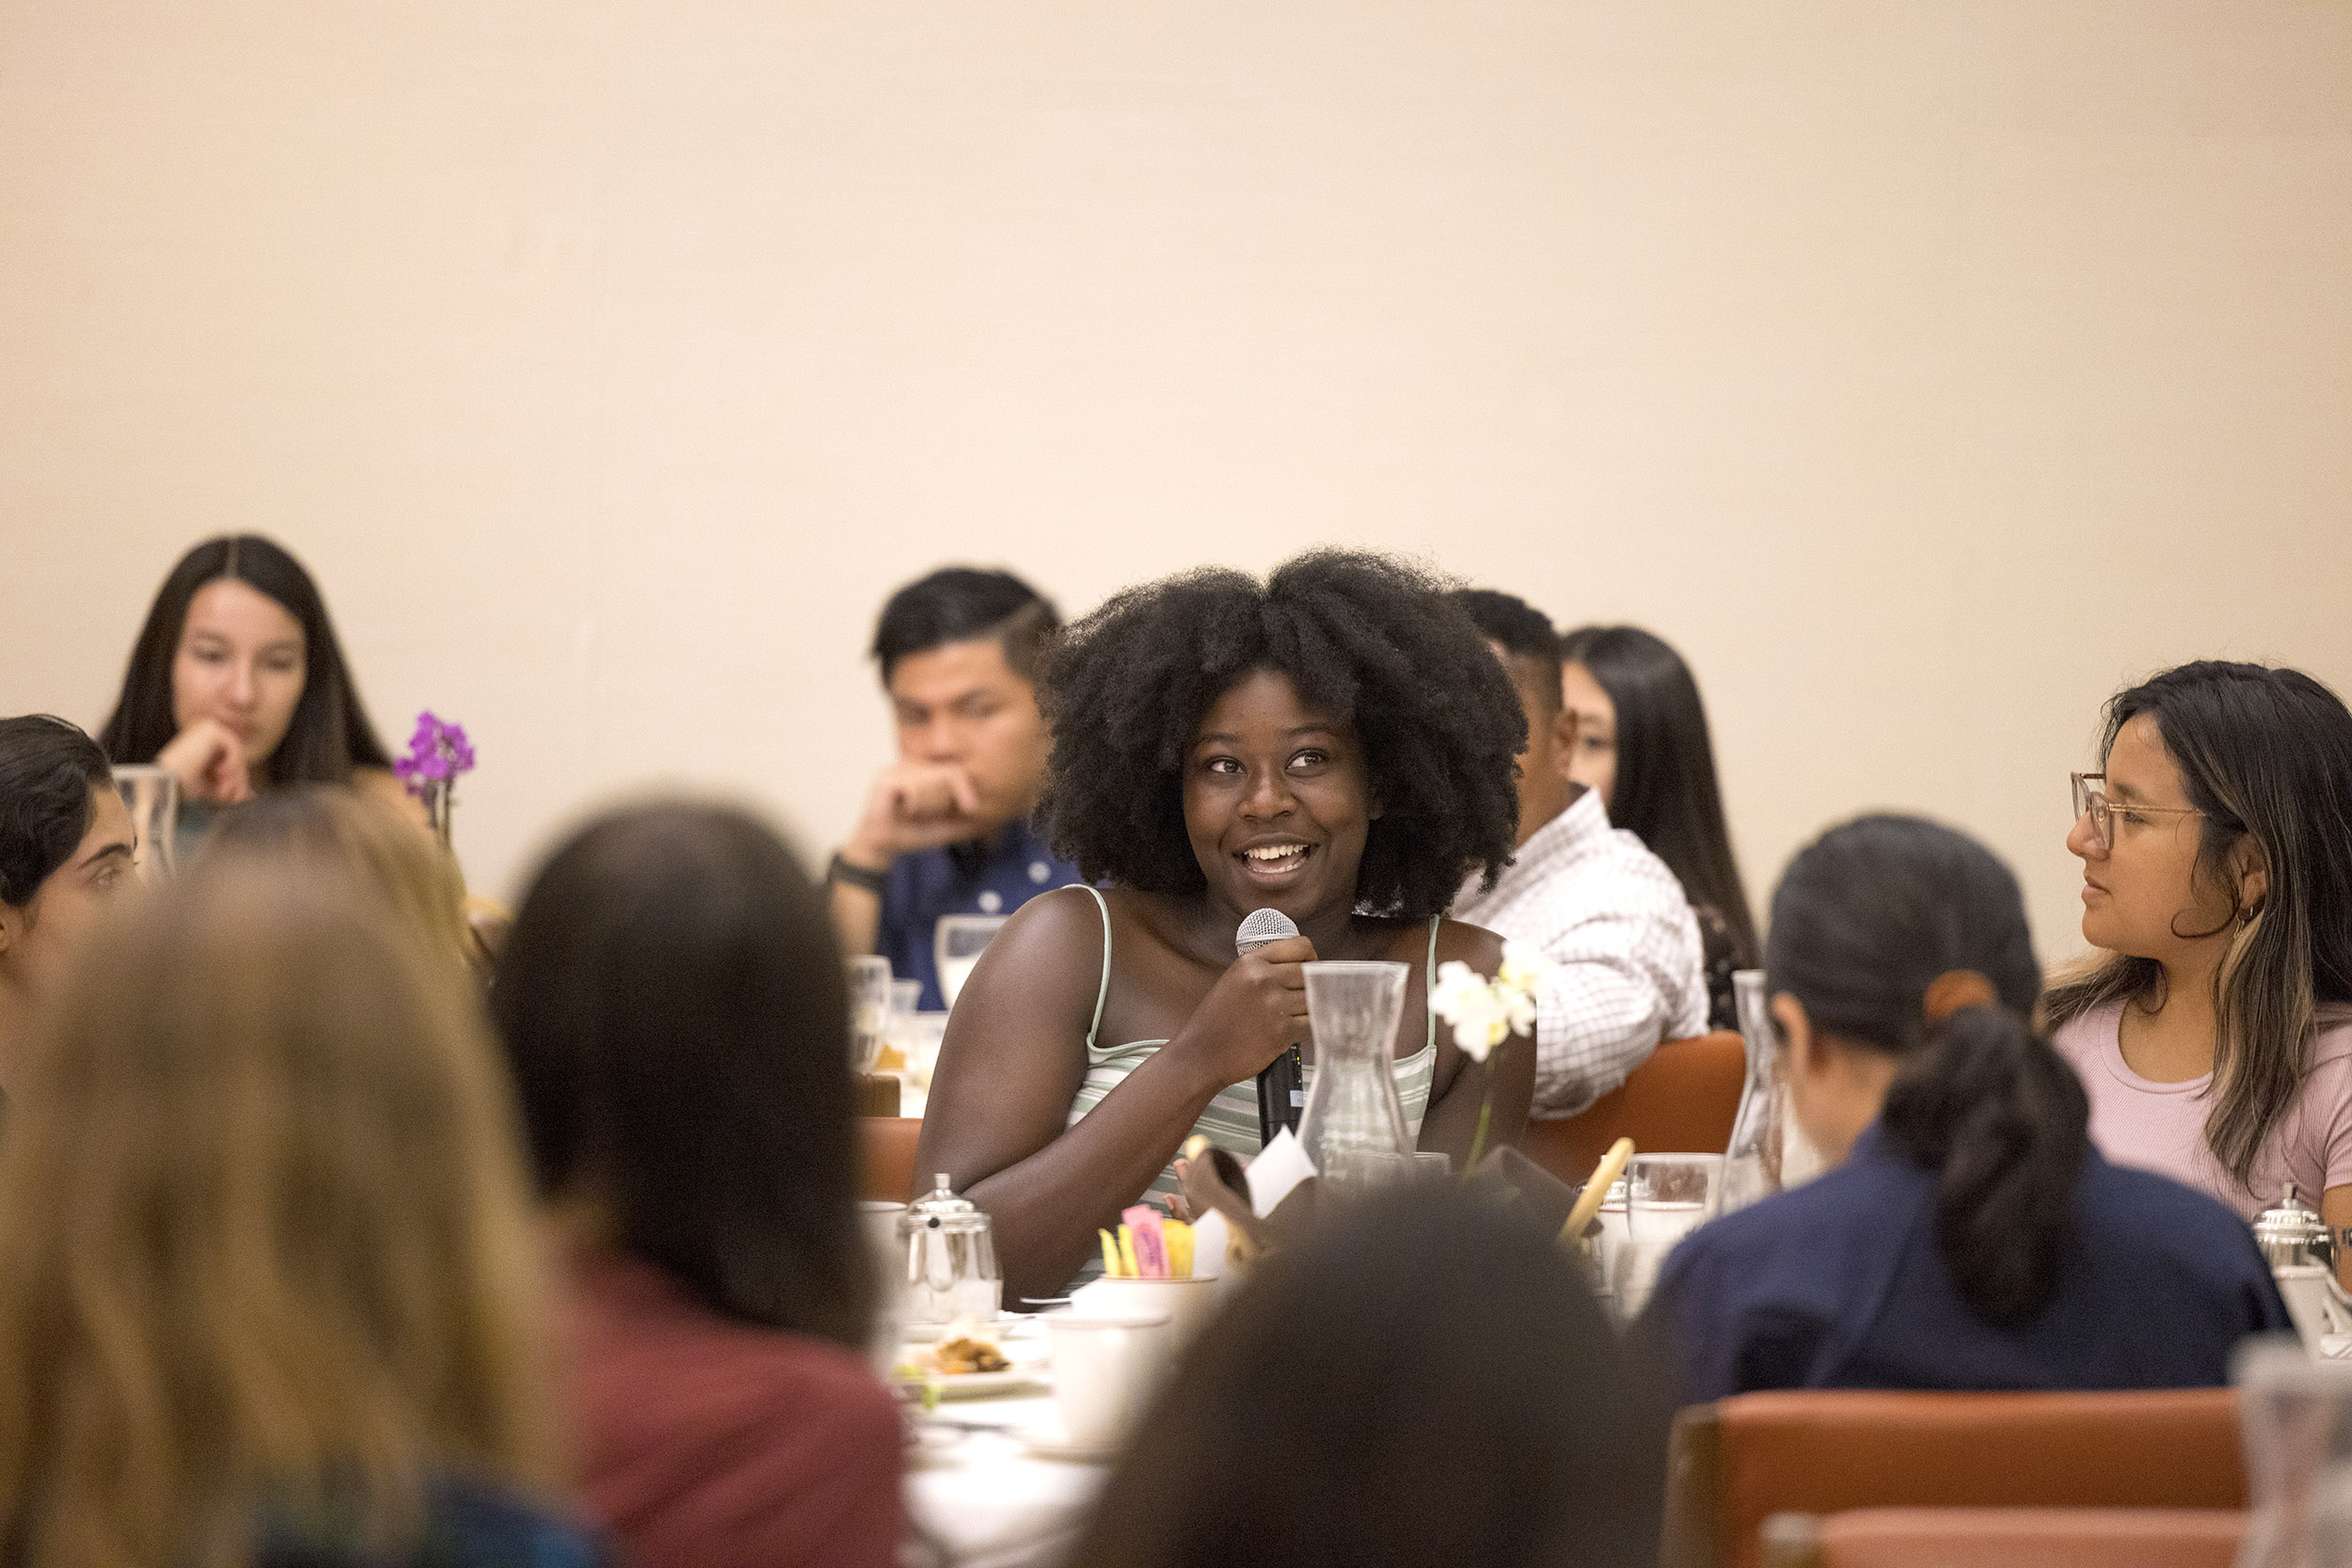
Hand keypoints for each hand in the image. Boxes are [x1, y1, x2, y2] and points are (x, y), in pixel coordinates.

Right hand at [156, 718, 251, 803]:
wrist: (166, 783)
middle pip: (237, 756)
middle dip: (239, 779)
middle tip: (235, 798)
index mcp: (203, 744)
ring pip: (238, 752)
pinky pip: (234, 747)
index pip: (232, 759)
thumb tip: (251, 794)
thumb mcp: (212, 786)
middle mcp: (205, 733)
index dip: (238, 780)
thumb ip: (231, 786)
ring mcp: (207, 728)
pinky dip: (233, 763)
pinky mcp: (210, 729)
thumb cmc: (182, 786)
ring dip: (236, 774)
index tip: (238, 799)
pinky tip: (220, 773)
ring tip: (224, 789)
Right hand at [842, 761, 988, 865]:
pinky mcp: (885, 779)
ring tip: (911, 813)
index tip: (971, 808)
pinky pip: (914, 789)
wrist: (880, 849)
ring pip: (932, 781)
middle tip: (928, 816)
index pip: (953, 770)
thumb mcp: (944, 828)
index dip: (964, 787)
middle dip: (944, 800)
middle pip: (947, 773)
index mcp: (923, 772)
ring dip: (928, 805)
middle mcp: (910, 765)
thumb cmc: (910, 835)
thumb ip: (964, 821)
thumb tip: (990, 817)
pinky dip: (914, 805)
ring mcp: (896, 769)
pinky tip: (901, 811)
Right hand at [1170, 934, 1315, 1088]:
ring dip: (1306, 1008)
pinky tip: (1289, 1030)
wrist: (1202, 1055)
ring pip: (1313, 998)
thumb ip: (1263, 968)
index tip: (1309, 966)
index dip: (1310, 957)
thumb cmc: (1215, 1022)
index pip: (1300, 946)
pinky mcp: (1282, 1031)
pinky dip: (1305, 1027)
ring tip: (1288, 1017)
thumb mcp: (1233, 980)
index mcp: (1250, 962)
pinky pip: (1311, 1022)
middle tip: (1297, 997)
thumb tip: (1299, 965)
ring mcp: (1274, 1005)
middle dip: (1309, 984)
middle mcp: (1263, 979)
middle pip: (1310, 973)